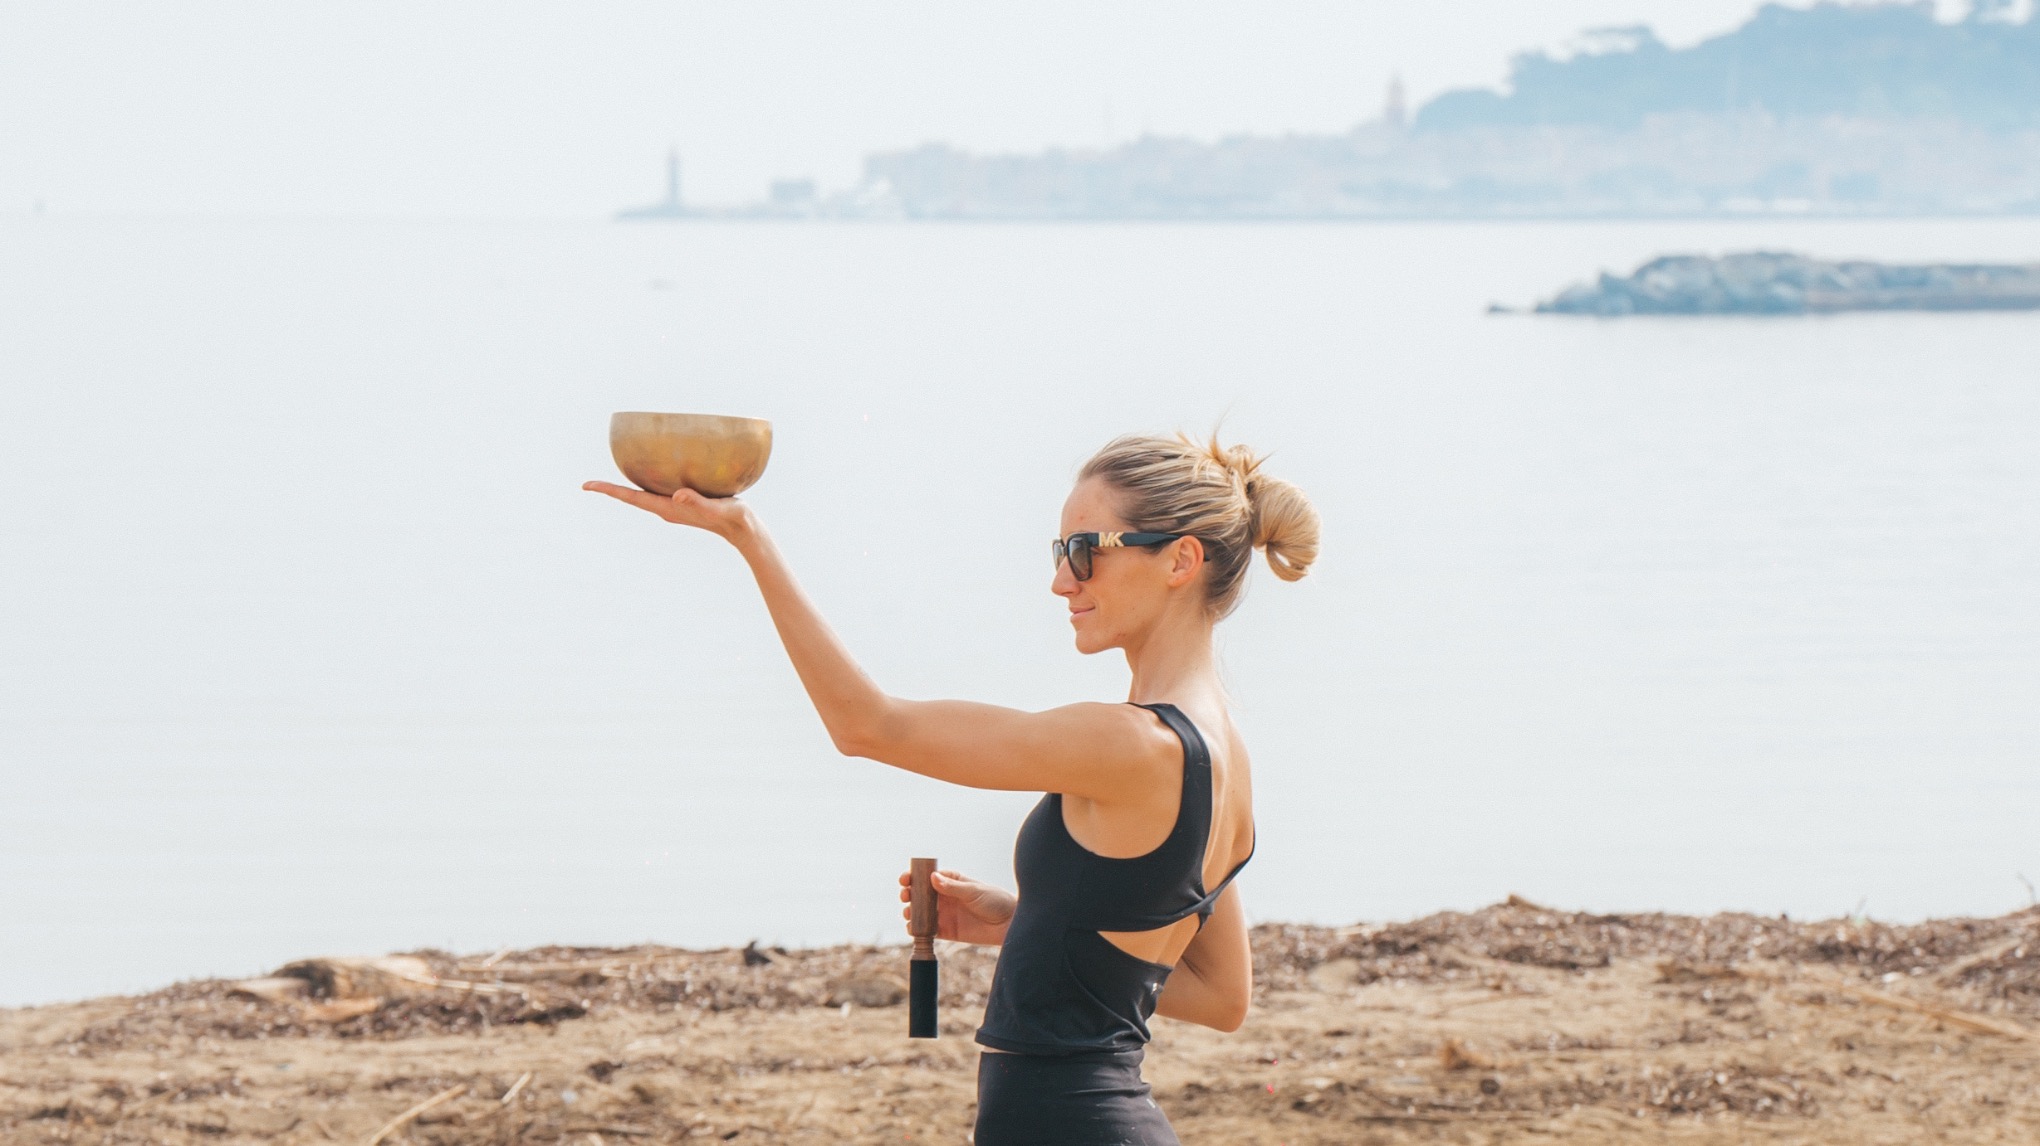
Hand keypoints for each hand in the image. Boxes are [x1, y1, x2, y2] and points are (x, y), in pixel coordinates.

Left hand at [582, 481, 753, 539]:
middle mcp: (666, 507)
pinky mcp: (684, 501)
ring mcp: (674, 506)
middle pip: (631, 497)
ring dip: (626, 487)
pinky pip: (657, 490)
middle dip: (611, 490)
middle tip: (587, 484)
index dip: (609, 491)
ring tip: (611, 475)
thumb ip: (698, 502)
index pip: (632, 498)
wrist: (743, 530)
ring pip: (643, 495)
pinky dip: (646, 481)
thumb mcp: (717, 508)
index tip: (587, 486)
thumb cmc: (733, 519)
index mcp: (668, 508)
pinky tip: (648, 471)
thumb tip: (678, 494)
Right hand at [898, 869, 1015, 946]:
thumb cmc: (995, 901)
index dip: (913, 877)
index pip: (927, 878)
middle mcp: (945, 897)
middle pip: (920, 895)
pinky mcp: (946, 931)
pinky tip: (913, 929)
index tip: (905, 879)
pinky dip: (917, 930)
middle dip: (909, 895)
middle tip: (906, 896)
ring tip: (909, 913)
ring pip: (920, 913)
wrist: (1008, 924)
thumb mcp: (974, 891)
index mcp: (951, 882)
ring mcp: (944, 914)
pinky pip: (927, 930)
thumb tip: (932, 878)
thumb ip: (953, 888)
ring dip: (911, 912)